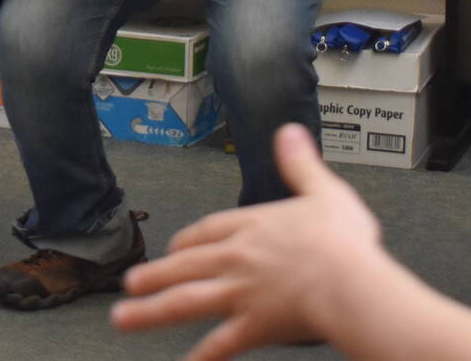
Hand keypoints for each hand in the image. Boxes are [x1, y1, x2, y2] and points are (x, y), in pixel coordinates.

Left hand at [113, 124, 380, 359]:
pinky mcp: (252, 326)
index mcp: (252, 226)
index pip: (208, 230)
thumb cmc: (342, 243)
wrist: (347, 283)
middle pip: (185, 264)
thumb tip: (288, 133)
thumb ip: (300, 164)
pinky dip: (200, 357)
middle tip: (129, 283)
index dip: (187, 239)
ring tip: (123, 318)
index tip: (174, 245)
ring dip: (150, 311)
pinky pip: (218, 344)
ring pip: (184, 301)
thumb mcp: (323, 191)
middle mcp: (237, 258)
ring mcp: (240, 293)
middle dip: (154, 274)